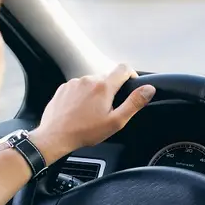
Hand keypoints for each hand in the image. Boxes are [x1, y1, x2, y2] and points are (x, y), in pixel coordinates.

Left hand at [28, 63, 155, 163]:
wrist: (55, 136)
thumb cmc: (85, 132)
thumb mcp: (115, 121)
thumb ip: (134, 103)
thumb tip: (149, 89)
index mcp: (104, 86)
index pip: (123, 68)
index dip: (131, 74)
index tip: (130, 84)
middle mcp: (89, 79)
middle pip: (107, 77)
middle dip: (111, 90)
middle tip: (108, 109)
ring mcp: (75, 82)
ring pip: (92, 82)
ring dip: (96, 93)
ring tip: (92, 112)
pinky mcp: (64, 87)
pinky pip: (78, 87)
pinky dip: (82, 95)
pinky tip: (80, 110)